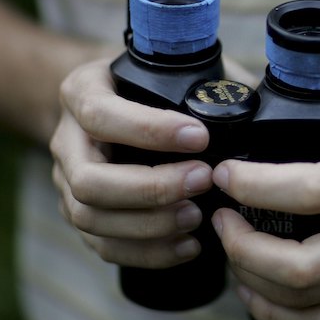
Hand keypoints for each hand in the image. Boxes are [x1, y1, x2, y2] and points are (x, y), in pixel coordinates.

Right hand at [49, 58, 213, 267]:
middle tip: (203, 180)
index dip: (149, 130)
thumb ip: (203, 81)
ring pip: (91, 218)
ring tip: (198, 216)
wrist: (111, 101)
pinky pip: (104, 247)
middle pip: (89, 180)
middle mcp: (66, 141)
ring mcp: (67, 182)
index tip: (201, 137)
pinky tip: (188, 246)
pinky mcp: (82, 215)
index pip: (101, 115)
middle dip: (151, 188)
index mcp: (81, 93)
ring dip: (150, 225)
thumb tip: (253, 106)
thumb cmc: (150, 85)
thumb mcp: (168, 67)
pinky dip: (148, 252)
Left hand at [211, 105, 319, 319]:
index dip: (250, 186)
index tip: (225, 174)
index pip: (306, 191)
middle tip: (222, 218)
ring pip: (305, 302)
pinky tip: (260, 293)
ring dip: (253, 281)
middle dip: (240, 248)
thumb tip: (252, 95)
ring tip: (236, 250)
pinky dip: (282, 315)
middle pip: (298, 267)